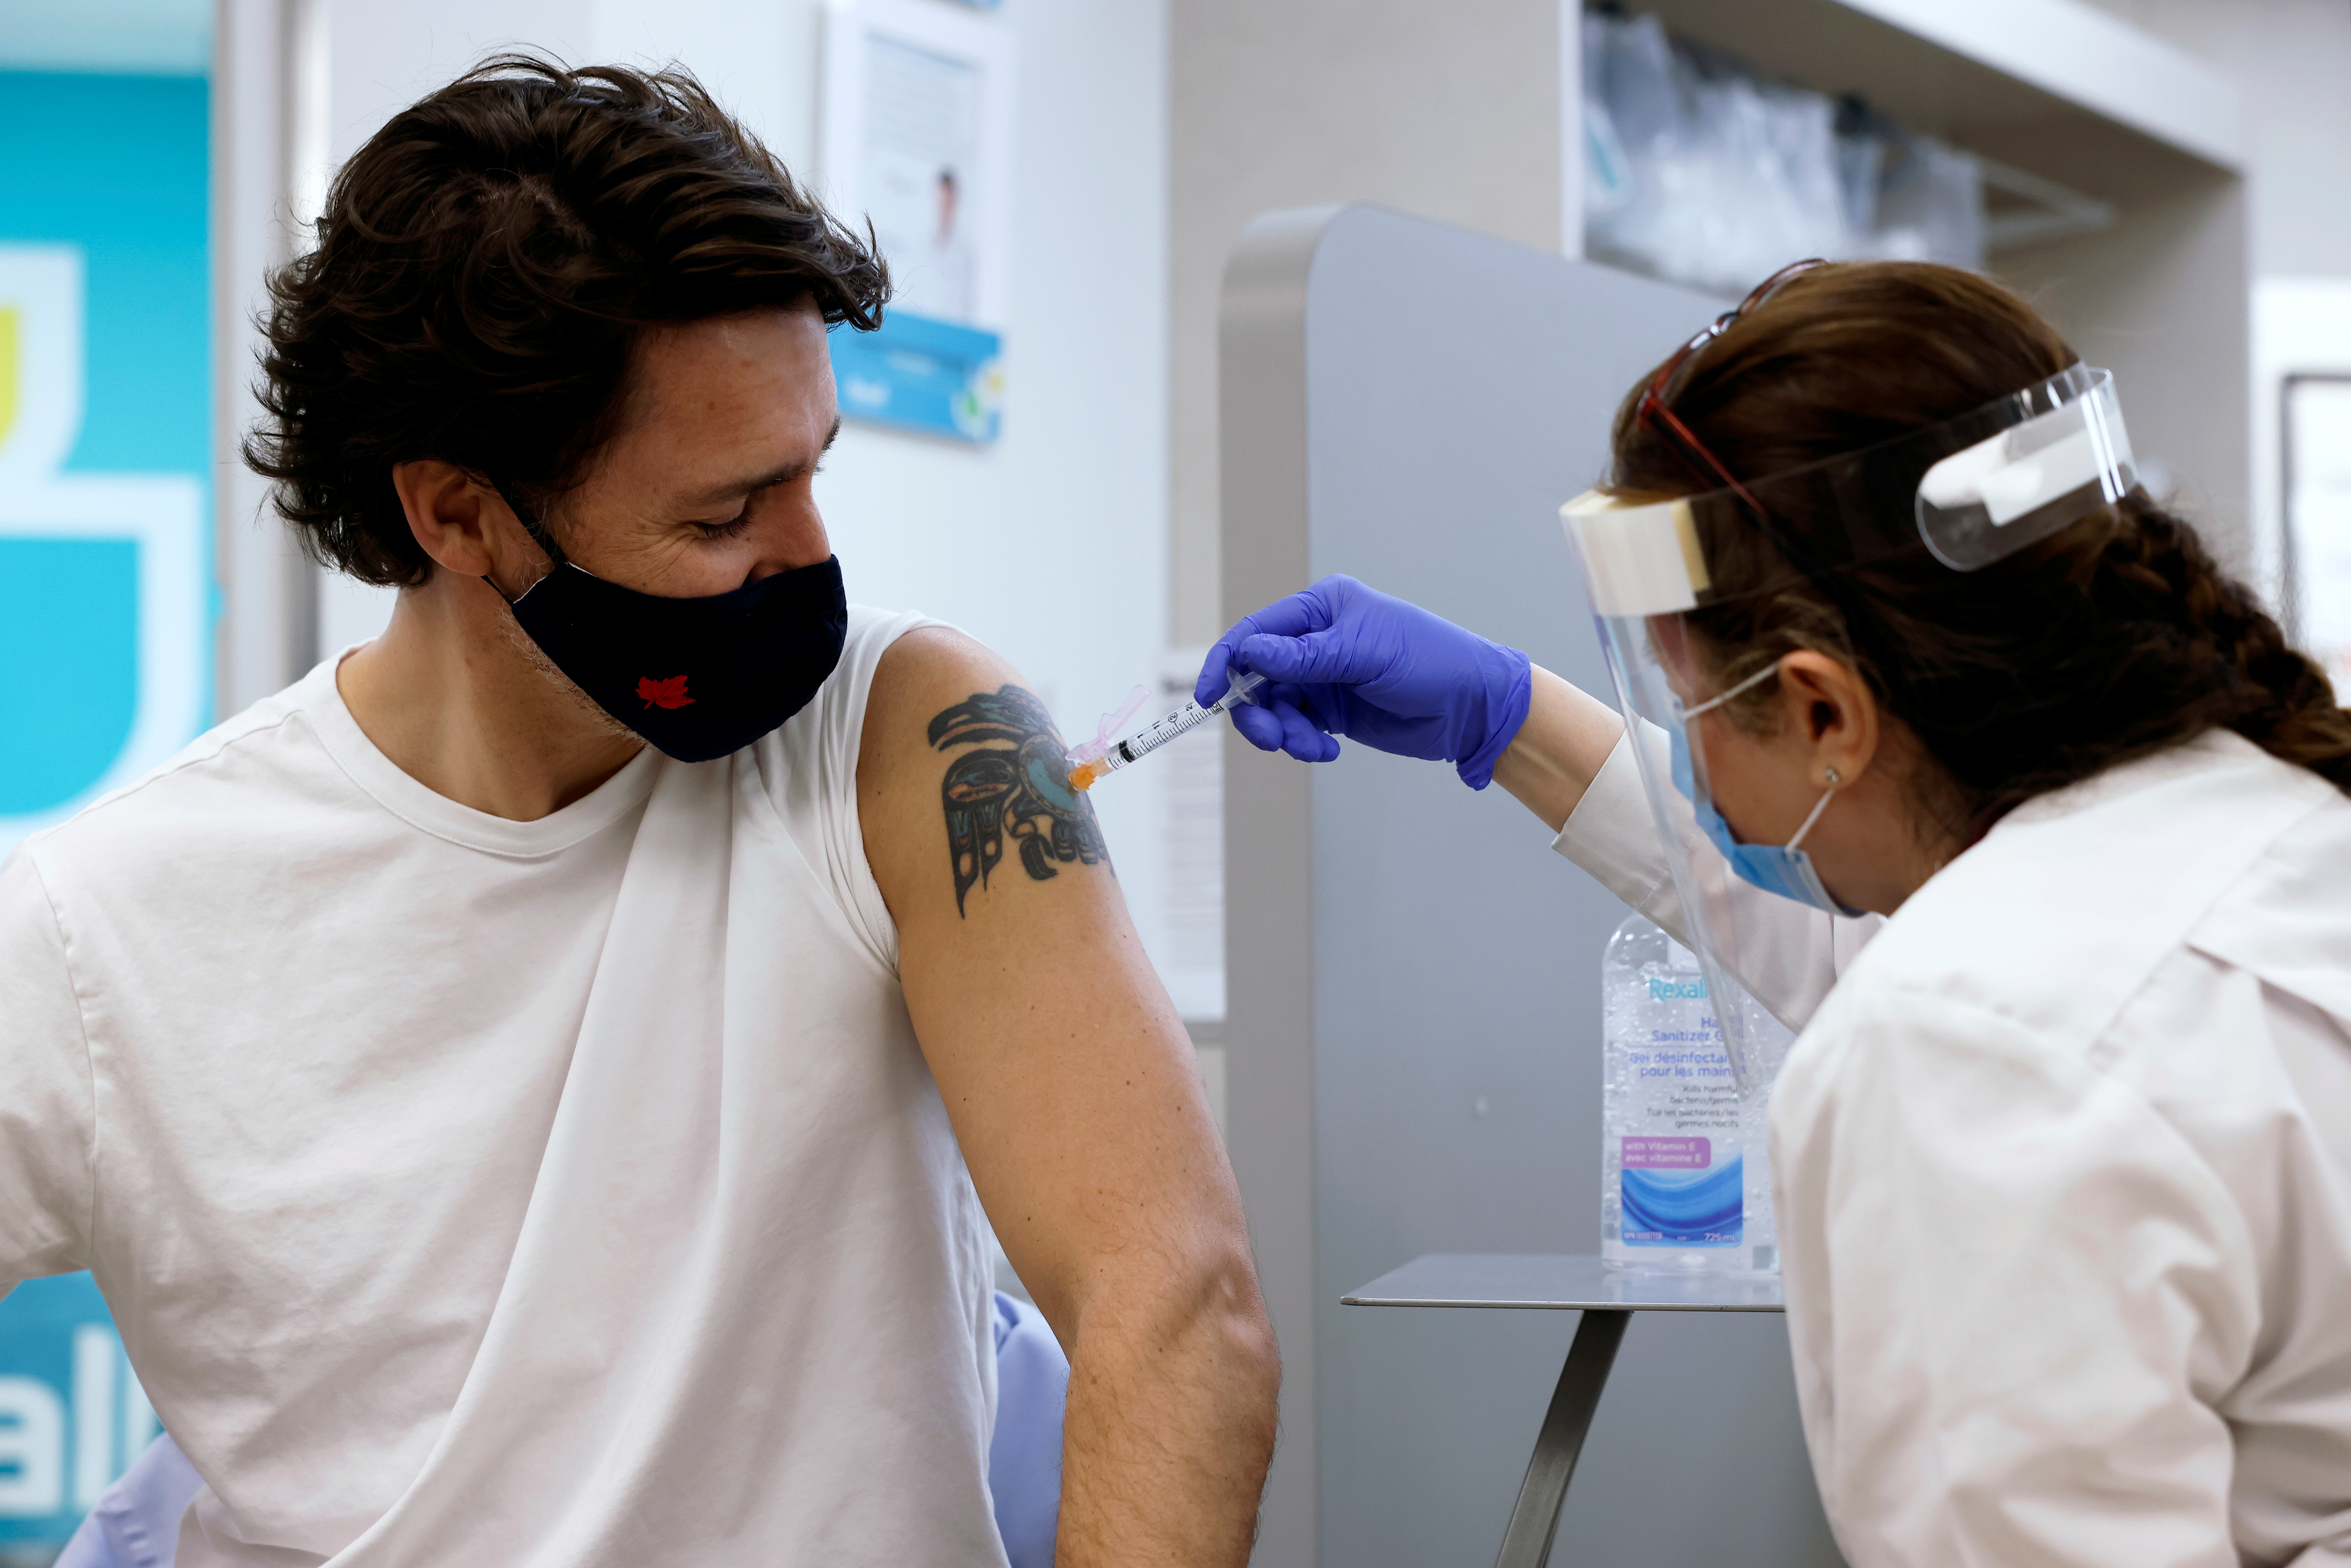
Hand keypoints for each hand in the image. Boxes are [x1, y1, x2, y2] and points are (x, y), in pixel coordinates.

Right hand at [1196, 575, 1533, 788]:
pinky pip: (1296, 728)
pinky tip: (1329, 750)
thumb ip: (1303, 657)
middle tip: (1273, 740)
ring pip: (1274, 708)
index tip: (1207, 698)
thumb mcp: (1364, 655)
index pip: (1255, 633)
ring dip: (1284, 733)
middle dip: (1257, 711)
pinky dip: (1303, 743)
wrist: (1473, 707)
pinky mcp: (1332, 710)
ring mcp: (1323, 676)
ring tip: (1312, 748)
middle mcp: (1315, 640)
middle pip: (1255, 676)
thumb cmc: (1430, 662)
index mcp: (1321, 608)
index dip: (1224, 664)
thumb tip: (1248, 652)